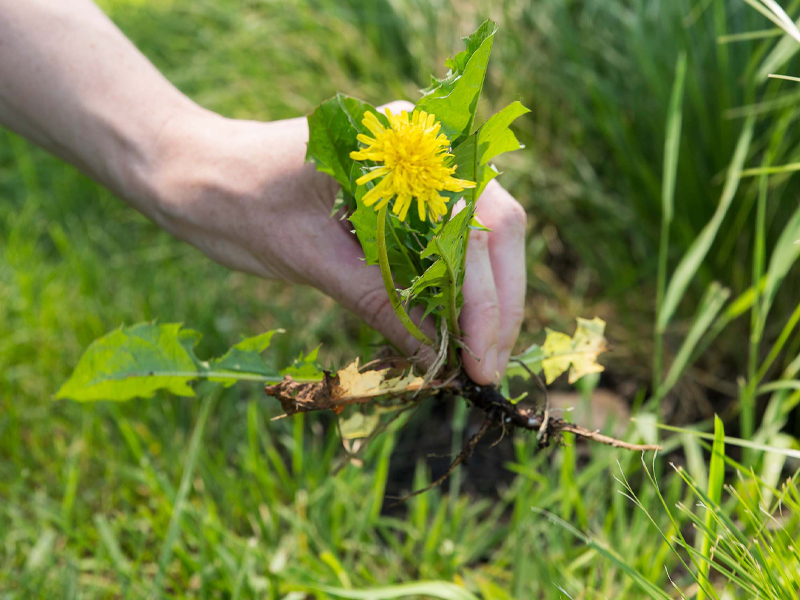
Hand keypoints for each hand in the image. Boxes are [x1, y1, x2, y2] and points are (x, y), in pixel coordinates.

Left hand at [151, 102, 526, 383]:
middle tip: (487, 370)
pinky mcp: (404, 195)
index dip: (487, 300)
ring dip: (485, 298)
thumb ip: (381, 304)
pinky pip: (448, 241)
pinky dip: (456, 286)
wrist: (192, 174)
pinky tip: (454, 327)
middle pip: (495, 227)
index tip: (481, 362)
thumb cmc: (236, 201)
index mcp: (399, 141)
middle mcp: (421, 144)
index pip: (474, 225)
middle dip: (497, 304)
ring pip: (481, 236)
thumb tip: (441, 360)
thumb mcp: (311, 259)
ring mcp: (416, 167)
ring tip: (478, 357)